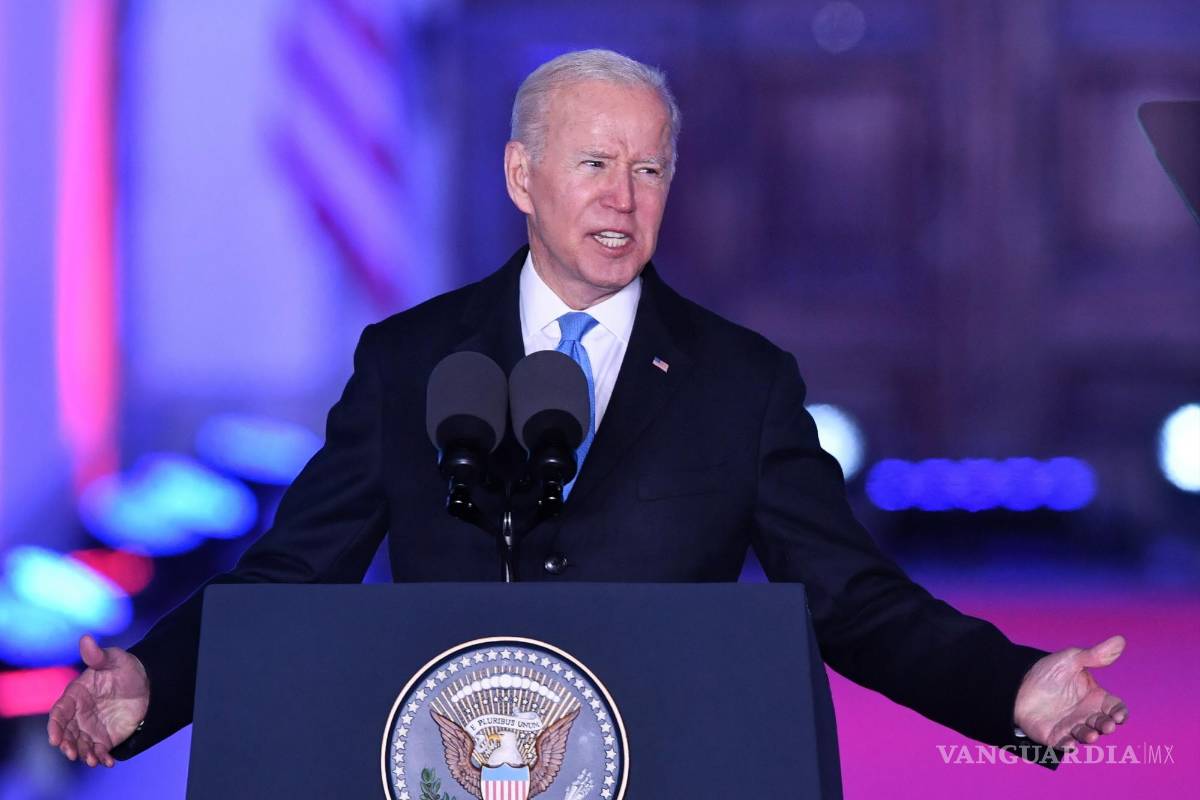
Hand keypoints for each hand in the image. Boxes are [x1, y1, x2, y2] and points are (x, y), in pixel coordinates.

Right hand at [47, 635, 149, 766]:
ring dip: (83, 754)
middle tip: (72, 753)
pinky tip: (107, 762)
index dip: (55, 726)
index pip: (59, 713)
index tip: (54, 738)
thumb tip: (86, 639)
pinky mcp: (104, 737)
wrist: (147, 685)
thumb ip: (98, 655)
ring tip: (90, 761)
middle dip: (67, 745)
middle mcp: (78, 714)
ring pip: (80, 744)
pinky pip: (98, 750)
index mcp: (75, 695)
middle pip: (66, 733)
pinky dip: (100, 758)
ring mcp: (90, 727)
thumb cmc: (125, 669)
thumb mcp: (115, 659)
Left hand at [1014, 634, 1128, 751]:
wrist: (1017, 682)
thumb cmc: (1048, 672)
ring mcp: (1071, 726)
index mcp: (1096, 698)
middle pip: (1104, 724)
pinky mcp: (1054, 736)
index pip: (1115, 708)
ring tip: (1089, 735)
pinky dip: (1068, 746)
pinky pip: (1064, 744)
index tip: (1118, 714)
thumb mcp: (1071, 659)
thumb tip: (1119, 640)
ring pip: (1086, 736)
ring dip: (1089, 737)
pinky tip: (1069, 744)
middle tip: (1106, 725)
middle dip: (1107, 726)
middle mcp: (1087, 715)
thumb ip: (1094, 655)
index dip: (1120, 713)